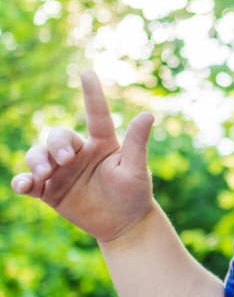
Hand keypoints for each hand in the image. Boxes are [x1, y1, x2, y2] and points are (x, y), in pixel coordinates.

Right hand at [11, 70, 155, 243]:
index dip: (92, 94)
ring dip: (36, 161)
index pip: (96, 114)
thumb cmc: (135, 193)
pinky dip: (22, 181)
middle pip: (58, 136)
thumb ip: (137, 143)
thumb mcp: (136, 169)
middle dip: (56, 144)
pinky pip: (29, 181)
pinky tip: (24, 186)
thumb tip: (148, 114)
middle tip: (64, 161)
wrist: (124, 224)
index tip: (87, 72)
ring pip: (38, 155)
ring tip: (44, 174)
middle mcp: (79, 152)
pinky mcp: (50, 191)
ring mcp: (62, 171)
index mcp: (103, 143)